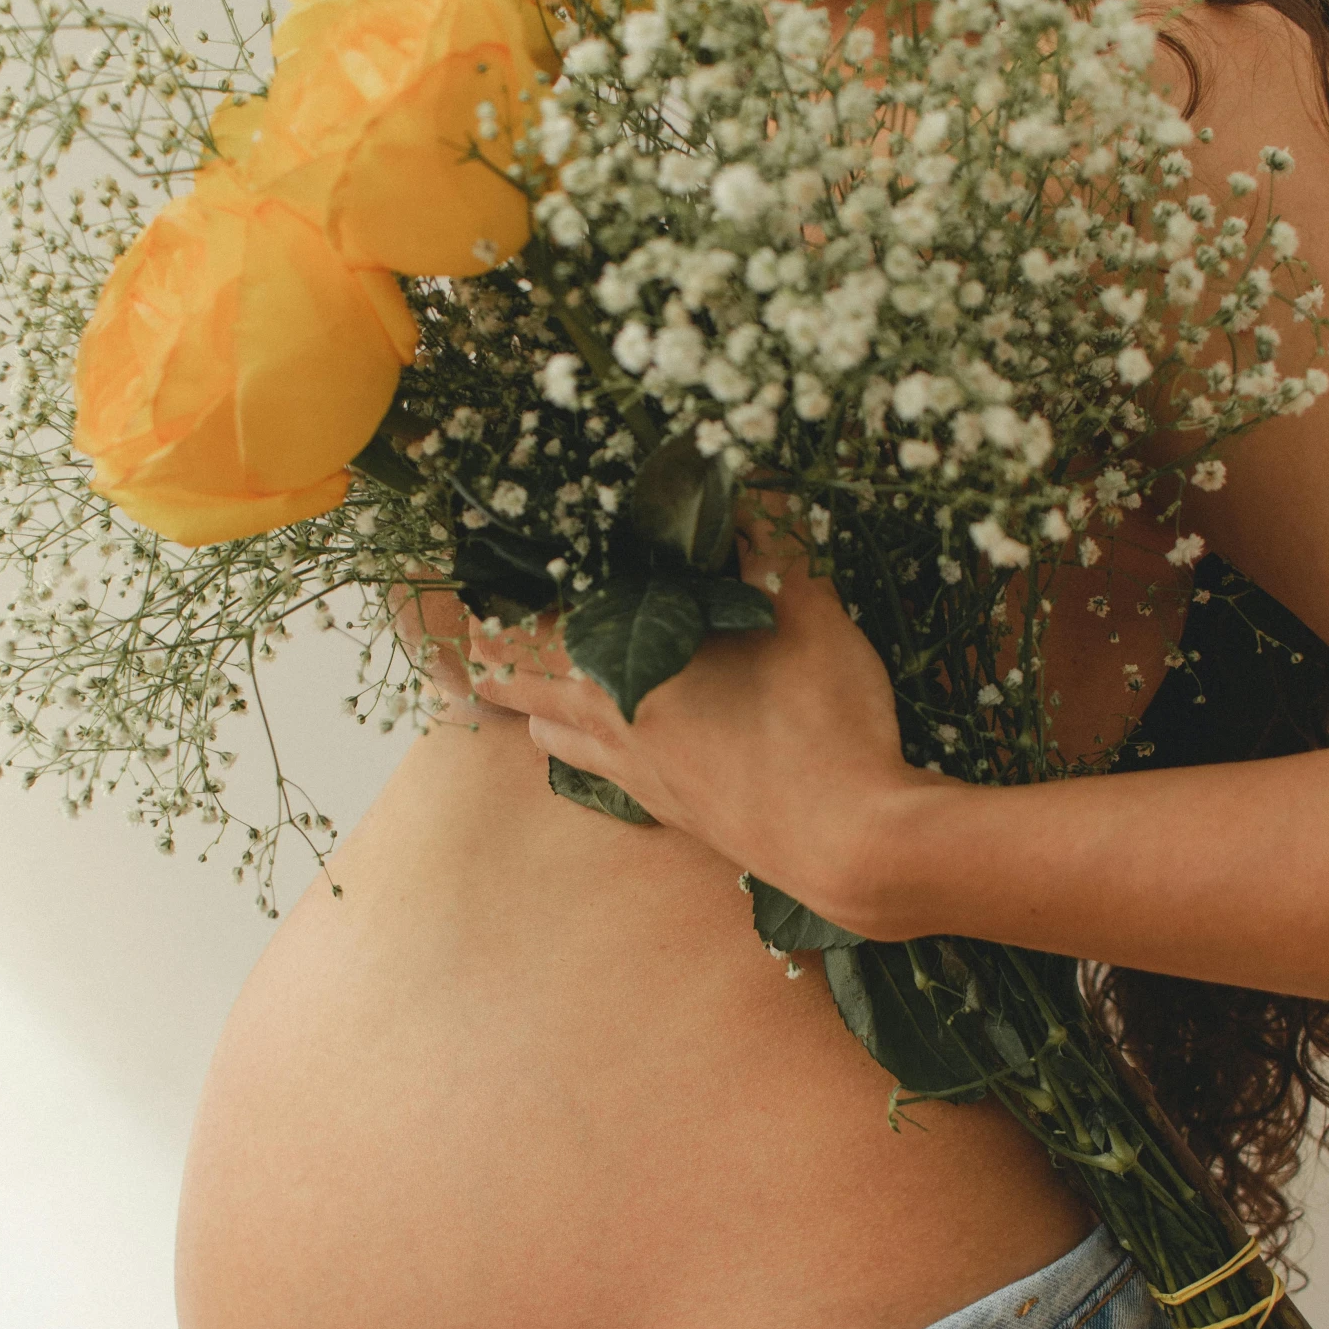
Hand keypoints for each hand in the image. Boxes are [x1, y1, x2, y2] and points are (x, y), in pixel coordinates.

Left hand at [471, 515, 947, 934]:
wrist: (854, 847)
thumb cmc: (821, 724)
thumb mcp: (807, 612)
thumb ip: (772, 541)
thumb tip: (746, 481)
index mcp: (622, 675)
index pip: (522, 634)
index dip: (491, 605)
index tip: (475, 570)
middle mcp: (611, 731)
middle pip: (518, 688)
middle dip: (497, 654)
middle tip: (487, 623)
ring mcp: (639, 780)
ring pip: (555, 738)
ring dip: (543, 703)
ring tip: (555, 670)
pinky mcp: (673, 814)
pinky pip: (604, 772)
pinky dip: (593, 743)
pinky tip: (629, 729)